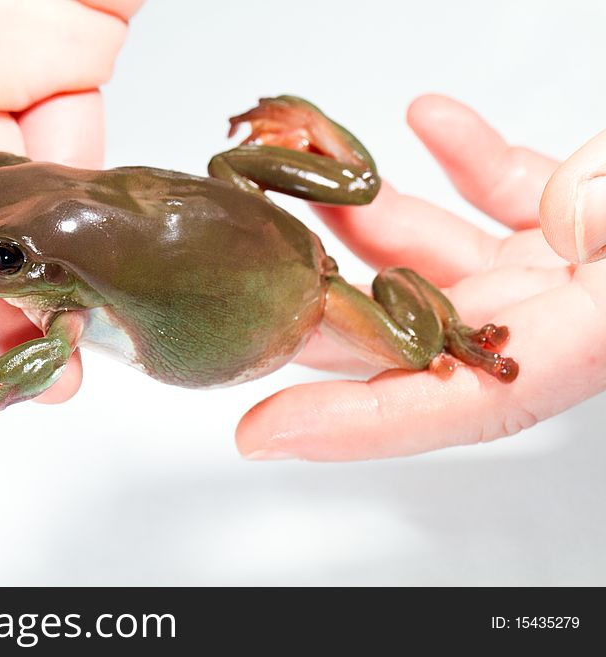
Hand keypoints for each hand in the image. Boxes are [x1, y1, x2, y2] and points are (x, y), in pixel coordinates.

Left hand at [236, 94, 605, 460]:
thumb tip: (561, 214)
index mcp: (588, 341)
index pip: (456, 404)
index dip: (353, 425)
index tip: (264, 431)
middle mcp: (560, 318)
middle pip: (416, 332)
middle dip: (326, 306)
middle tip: (249, 283)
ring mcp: (559, 271)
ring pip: (441, 260)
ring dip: (372, 220)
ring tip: (315, 180)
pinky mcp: (569, 222)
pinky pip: (501, 199)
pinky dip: (463, 163)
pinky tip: (426, 124)